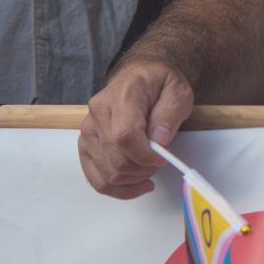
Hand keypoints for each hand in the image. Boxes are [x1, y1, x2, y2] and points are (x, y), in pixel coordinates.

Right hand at [79, 58, 196, 198]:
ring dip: (132, 179)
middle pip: (115, 158)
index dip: (145, 155)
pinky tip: (135, 184)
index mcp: (122, 96)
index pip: (125, 136)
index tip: (162, 158)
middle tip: (160, 162)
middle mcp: (98, 113)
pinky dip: (117, 188)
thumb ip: (169, 114)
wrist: (140, 76)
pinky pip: (96, 178)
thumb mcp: (177, 91)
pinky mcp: (86, 145)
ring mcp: (88, 130)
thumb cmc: (159, 83)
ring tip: (150, 169)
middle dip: (143, 169)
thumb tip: (159, 141)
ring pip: (106, 173)